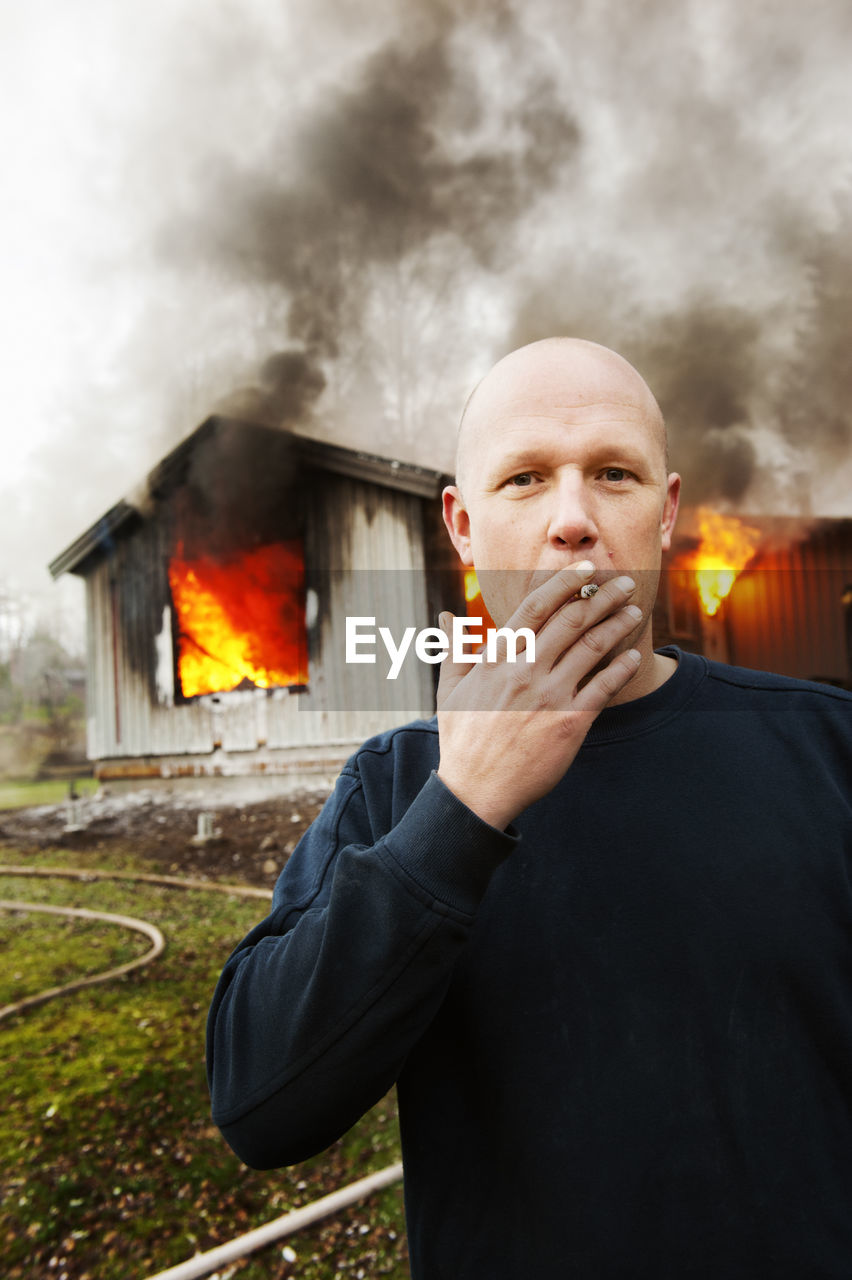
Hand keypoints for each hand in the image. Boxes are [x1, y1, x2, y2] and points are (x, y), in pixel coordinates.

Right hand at [435, 564, 641, 828]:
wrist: (476, 791)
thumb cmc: (462, 740)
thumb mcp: (449, 690)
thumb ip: (454, 649)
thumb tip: (447, 616)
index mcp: (496, 659)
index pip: (535, 607)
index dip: (564, 583)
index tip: (585, 570)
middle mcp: (524, 671)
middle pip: (570, 620)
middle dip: (601, 596)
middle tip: (624, 582)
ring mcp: (548, 696)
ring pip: (591, 647)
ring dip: (617, 623)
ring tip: (634, 609)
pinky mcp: (570, 723)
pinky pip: (602, 687)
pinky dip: (621, 667)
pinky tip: (633, 655)